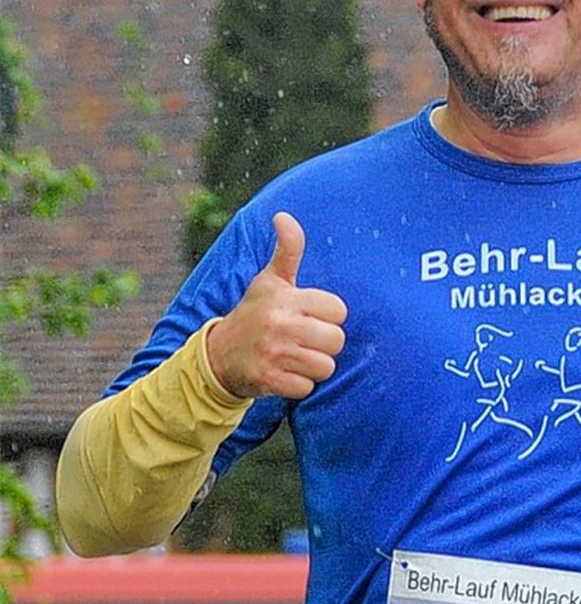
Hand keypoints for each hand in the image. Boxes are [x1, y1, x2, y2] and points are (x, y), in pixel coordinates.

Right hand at [206, 211, 347, 399]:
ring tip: (296, 357)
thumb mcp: (270, 280)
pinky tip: (285, 373)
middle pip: (336, 340)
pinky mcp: (269, 380)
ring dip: (314, 367)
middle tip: (305, 341)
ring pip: (325, 366)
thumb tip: (283, 216)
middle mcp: (280, 324)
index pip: (338, 310)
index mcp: (285, 298)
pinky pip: (307, 387)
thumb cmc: (254, 313)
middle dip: (325, 344)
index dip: (329, 317)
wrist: (219, 355)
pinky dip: (299, 385)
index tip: (310, 317)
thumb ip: (287, 250)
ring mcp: (274, 353)